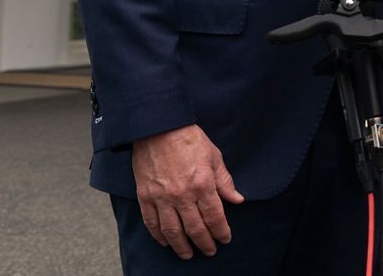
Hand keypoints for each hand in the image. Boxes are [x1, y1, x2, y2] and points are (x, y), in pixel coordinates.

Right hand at [131, 124, 244, 258]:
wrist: (158, 128)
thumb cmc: (189, 139)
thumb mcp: (214, 157)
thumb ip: (225, 181)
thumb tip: (237, 199)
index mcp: (202, 184)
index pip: (214, 217)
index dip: (221, 232)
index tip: (225, 239)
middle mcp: (182, 195)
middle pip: (195, 228)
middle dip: (204, 243)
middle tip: (210, 251)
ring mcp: (162, 198)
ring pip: (172, 231)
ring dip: (181, 246)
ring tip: (188, 254)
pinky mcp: (145, 197)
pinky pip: (152, 223)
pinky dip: (159, 236)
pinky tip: (166, 242)